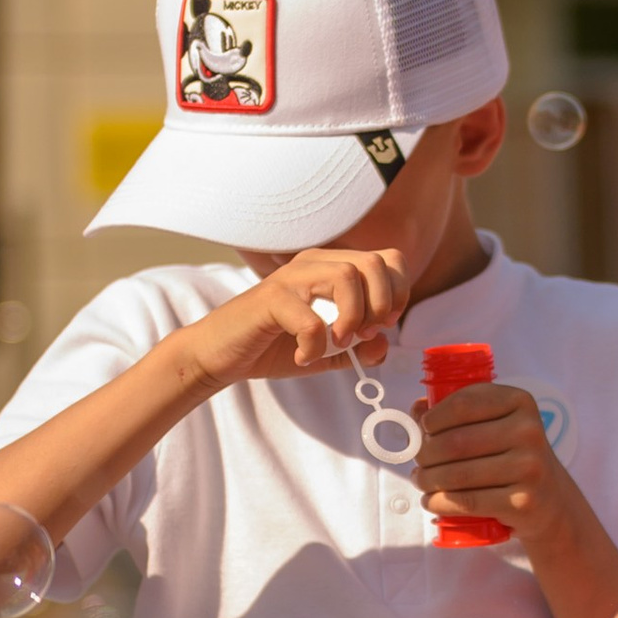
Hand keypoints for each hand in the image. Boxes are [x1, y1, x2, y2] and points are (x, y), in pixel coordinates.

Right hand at [179, 249, 409, 391]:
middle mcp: (314, 264)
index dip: (397, 293)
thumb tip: (384, 344)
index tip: (382, 325)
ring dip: (352, 318)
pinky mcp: (271, 299)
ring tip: (336, 344)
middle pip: (374, 263)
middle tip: (362, 334)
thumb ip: (359, 349)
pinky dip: (315, 346)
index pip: (388, 260)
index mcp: (333, 267)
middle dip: (382, 304)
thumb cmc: (273, 345)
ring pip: (347, 277)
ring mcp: (291, 278)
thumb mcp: (327, 351)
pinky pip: (311, 319)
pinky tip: (303, 356)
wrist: (220, 355)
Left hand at [414, 380, 569, 543]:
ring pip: (457, 474)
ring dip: (427, 480)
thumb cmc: (514, 457)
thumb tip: (417, 409)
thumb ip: (461, 412)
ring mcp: (528, 467)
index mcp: (520, 402)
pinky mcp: (522, 502)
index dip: (433, 418)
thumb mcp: (499, 425)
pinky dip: (439, 502)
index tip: (423, 430)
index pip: (464, 404)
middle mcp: (528, 431)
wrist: (552, 501)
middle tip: (419, 462)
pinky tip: (430, 500)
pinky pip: (467, 501)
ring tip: (422, 481)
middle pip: (456, 442)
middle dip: (425, 454)